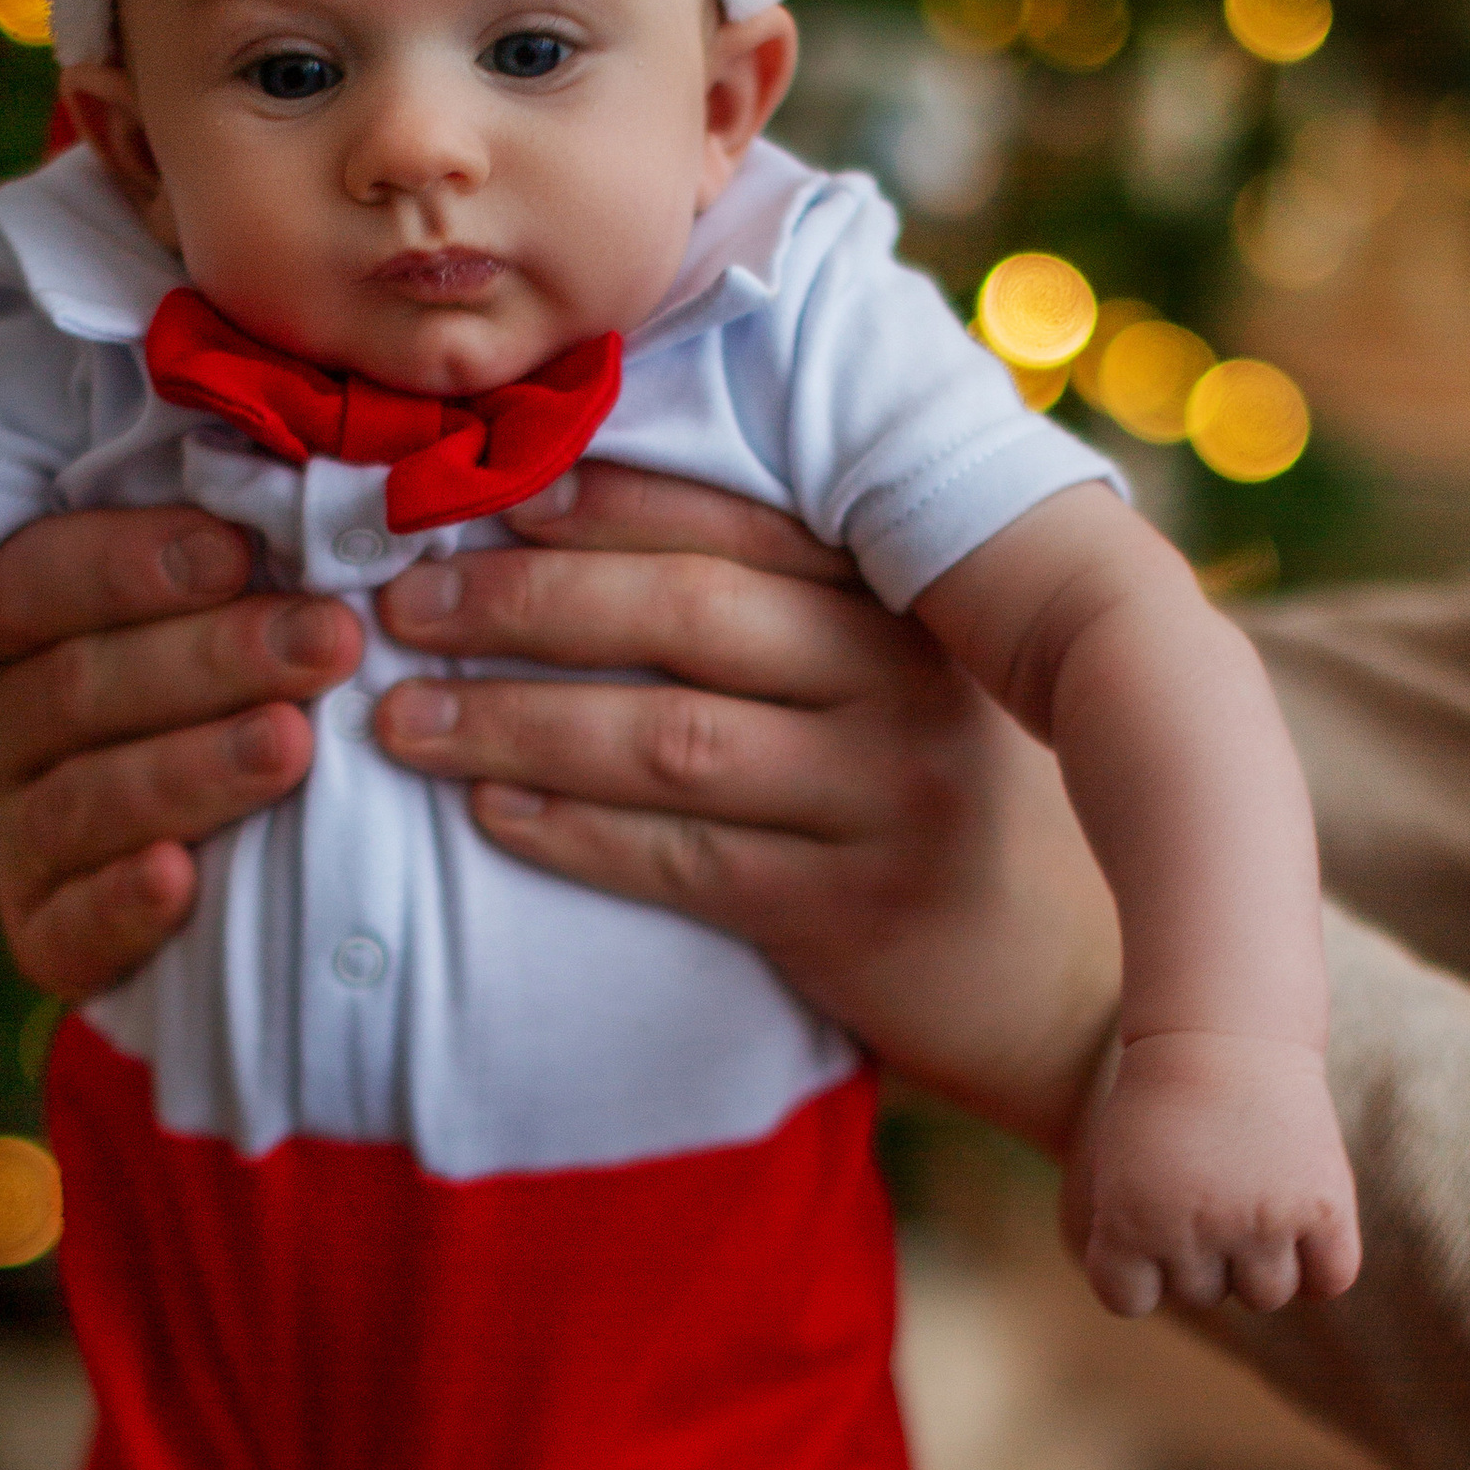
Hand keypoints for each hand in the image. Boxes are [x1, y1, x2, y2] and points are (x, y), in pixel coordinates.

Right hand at [0, 504, 357, 999]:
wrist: (242, 883)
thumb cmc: (239, 699)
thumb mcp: (223, 610)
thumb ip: (236, 558)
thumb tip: (311, 483)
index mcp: (13, 630)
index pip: (35, 579)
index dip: (129, 564)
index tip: (238, 551)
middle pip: (76, 687)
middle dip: (210, 661)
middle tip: (327, 642)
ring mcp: (9, 838)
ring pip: (81, 801)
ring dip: (191, 770)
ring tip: (292, 745)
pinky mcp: (39, 938)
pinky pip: (68, 928)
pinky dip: (123, 906)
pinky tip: (181, 882)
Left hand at [370, 471, 1122, 1153]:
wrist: (1068, 977)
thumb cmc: (945, 802)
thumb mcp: (900, 678)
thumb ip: (789, 606)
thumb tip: (578, 517)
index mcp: (902, 597)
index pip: (731, 519)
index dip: (594, 501)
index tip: (472, 492)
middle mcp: (901, 679)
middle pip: (686, 612)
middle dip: (525, 601)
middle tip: (401, 601)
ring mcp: (881, 795)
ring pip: (669, 739)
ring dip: (518, 723)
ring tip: (404, 717)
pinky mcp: (850, 910)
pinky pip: (682, 861)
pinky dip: (574, 834)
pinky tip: (489, 813)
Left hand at [1064, 1028, 1362, 1318]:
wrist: (1226, 1030)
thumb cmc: (1164, 1101)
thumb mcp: (1119, 1169)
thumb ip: (1135, 1240)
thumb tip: (1175, 1298)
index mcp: (1129, 1223)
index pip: (1128, 1299)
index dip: (1137, 1266)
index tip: (1146, 1224)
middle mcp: (1194, 1230)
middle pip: (1201, 1294)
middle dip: (1201, 1254)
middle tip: (1209, 1191)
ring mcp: (1263, 1220)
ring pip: (1265, 1294)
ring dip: (1260, 1261)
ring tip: (1255, 1201)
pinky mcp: (1322, 1205)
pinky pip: (1329, 1278)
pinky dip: (1321, 1265)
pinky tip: (1306, 1224)